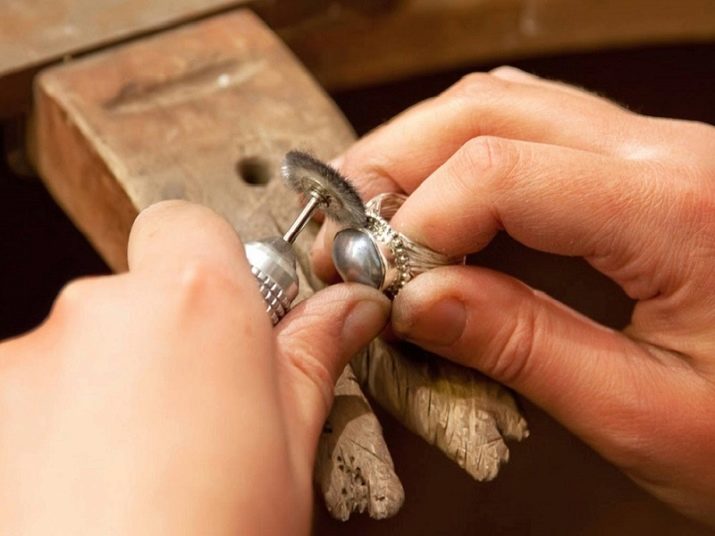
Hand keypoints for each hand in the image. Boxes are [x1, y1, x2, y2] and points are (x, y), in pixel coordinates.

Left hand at [0, 201, 388, 534]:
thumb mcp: (289, 449)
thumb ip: (310, 357)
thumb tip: (348, 311)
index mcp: (193, 306)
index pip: (188, 226)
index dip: (210, 265)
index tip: (227, 315)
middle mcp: (98, 314)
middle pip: (133, 295)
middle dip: (162, 342)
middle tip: (193, 417)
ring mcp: (22, 361)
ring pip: (78, 351)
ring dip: (103, 392)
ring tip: (131, 470)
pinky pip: (26, 395)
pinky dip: (48, 429)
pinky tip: (80, 487)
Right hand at [312, 67, 714, 524]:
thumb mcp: (646, 415)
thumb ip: (523, 348)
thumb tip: (418, 300)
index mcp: (680, 210)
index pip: (499, 172)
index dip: (413, 221)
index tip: (373, 280)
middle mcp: (669, 154)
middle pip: (488, 108)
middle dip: (395, 163)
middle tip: (347, 232)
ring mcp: (658, 151)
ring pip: (505, 105)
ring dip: (425, 153)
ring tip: (380, 219)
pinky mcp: (646, 169)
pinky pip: (536, 130)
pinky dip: (467, 160)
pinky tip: (441, 206)